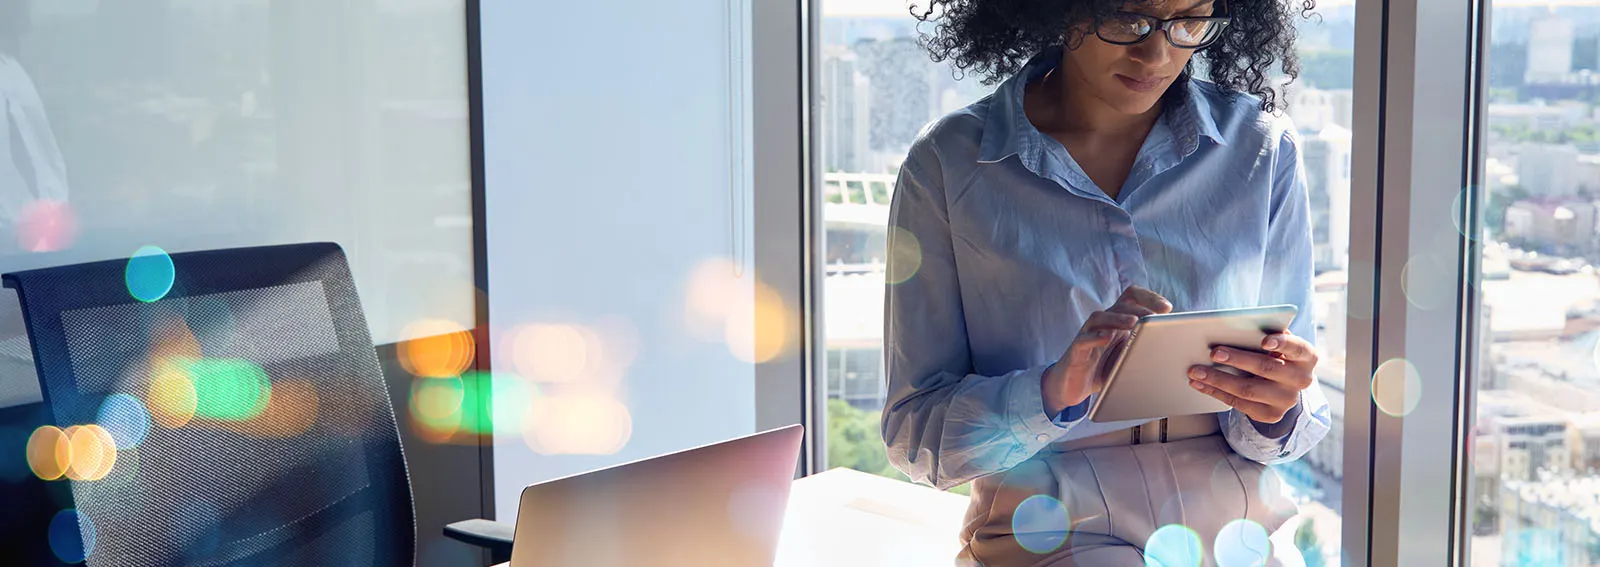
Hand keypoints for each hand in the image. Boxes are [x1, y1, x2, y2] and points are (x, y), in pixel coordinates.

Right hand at [1042, 286, 1172, 414]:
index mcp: (1117, 322)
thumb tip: (1169, 345)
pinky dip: (1095, 337)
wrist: (1073, 386)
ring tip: (1133, 322)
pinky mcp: (1076, 351)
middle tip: (1156, 316)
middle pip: (1120, 305)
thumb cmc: (1102, 369)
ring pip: (1099, 317)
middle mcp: (1102, 325)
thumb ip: (1142, 347)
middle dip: (1140, 308)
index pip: (1132, 298)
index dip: (1149, 298)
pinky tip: (1106, 337)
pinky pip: (1083, 340)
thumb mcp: (1127, 356)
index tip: (1167, 308)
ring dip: (1118, 318)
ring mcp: (1087, 336)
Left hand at [1186, 331, 1317, 423]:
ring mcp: (1286, 400)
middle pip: (1266, 368)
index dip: (1282, 344)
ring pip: (1248, 389)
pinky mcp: (1270, 415)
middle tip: (1214, 352)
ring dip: (1218, 379)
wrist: (1284, 386)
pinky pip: (1238, 403)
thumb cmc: (1276, 355)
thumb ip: (1267, 334)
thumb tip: (1238, 326)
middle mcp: (1301, 380)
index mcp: (1306, 357)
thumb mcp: (1278, 344)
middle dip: (1237, 359)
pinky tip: (1199, 383)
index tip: (1264, 340)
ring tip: (1195, 370)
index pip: (1298, 348)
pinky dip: (1215, 392)